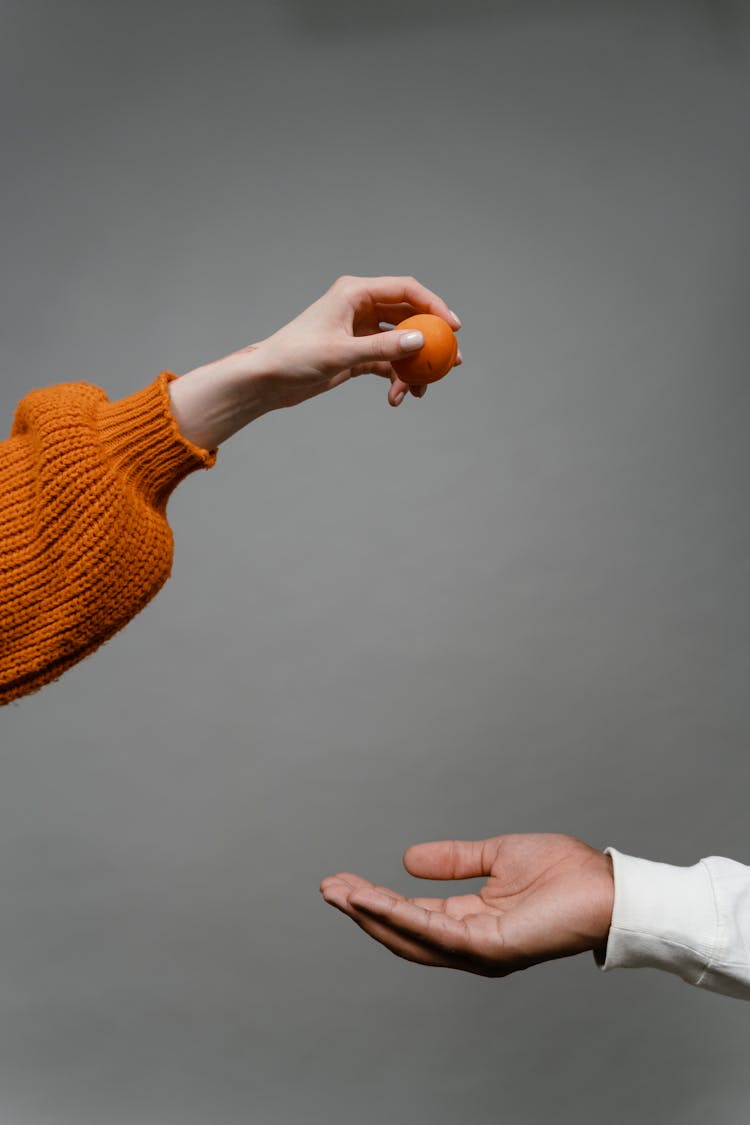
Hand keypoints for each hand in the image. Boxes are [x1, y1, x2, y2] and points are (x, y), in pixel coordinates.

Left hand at [250, 274, 462, 410]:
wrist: (268, 380)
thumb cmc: (295, 357)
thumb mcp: (341, 353)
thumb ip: (382, 347)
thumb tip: (420, 340)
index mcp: (355, 293)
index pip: (406, 290)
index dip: (434, 306)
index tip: (453, 329)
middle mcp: (360, 307)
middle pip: (409, 317)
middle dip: (431, 342)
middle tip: (450, 364)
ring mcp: (360, 330)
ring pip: (400, 344)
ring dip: (413, 367)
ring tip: (418, 392)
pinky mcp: (357, 353)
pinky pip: (387, 362)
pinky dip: (396, 378)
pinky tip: (396, 398)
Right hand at [320, 834, 613, 976]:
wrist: (606, 885)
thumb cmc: (564, 872)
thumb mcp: (495, 856)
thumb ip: (454, 860)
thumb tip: (407, 860)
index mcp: (471, 921)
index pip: (411, 914)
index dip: (374, 899)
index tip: (341, 881)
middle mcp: (470, 944)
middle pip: (402, 932)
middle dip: (361, 911)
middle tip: (326, 888)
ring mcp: (479, 950)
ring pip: (411, 936)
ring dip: (371, 914)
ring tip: (338, 893)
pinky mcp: (490, 948)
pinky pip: (436, 932)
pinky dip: (401, 916)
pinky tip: (375, 899)